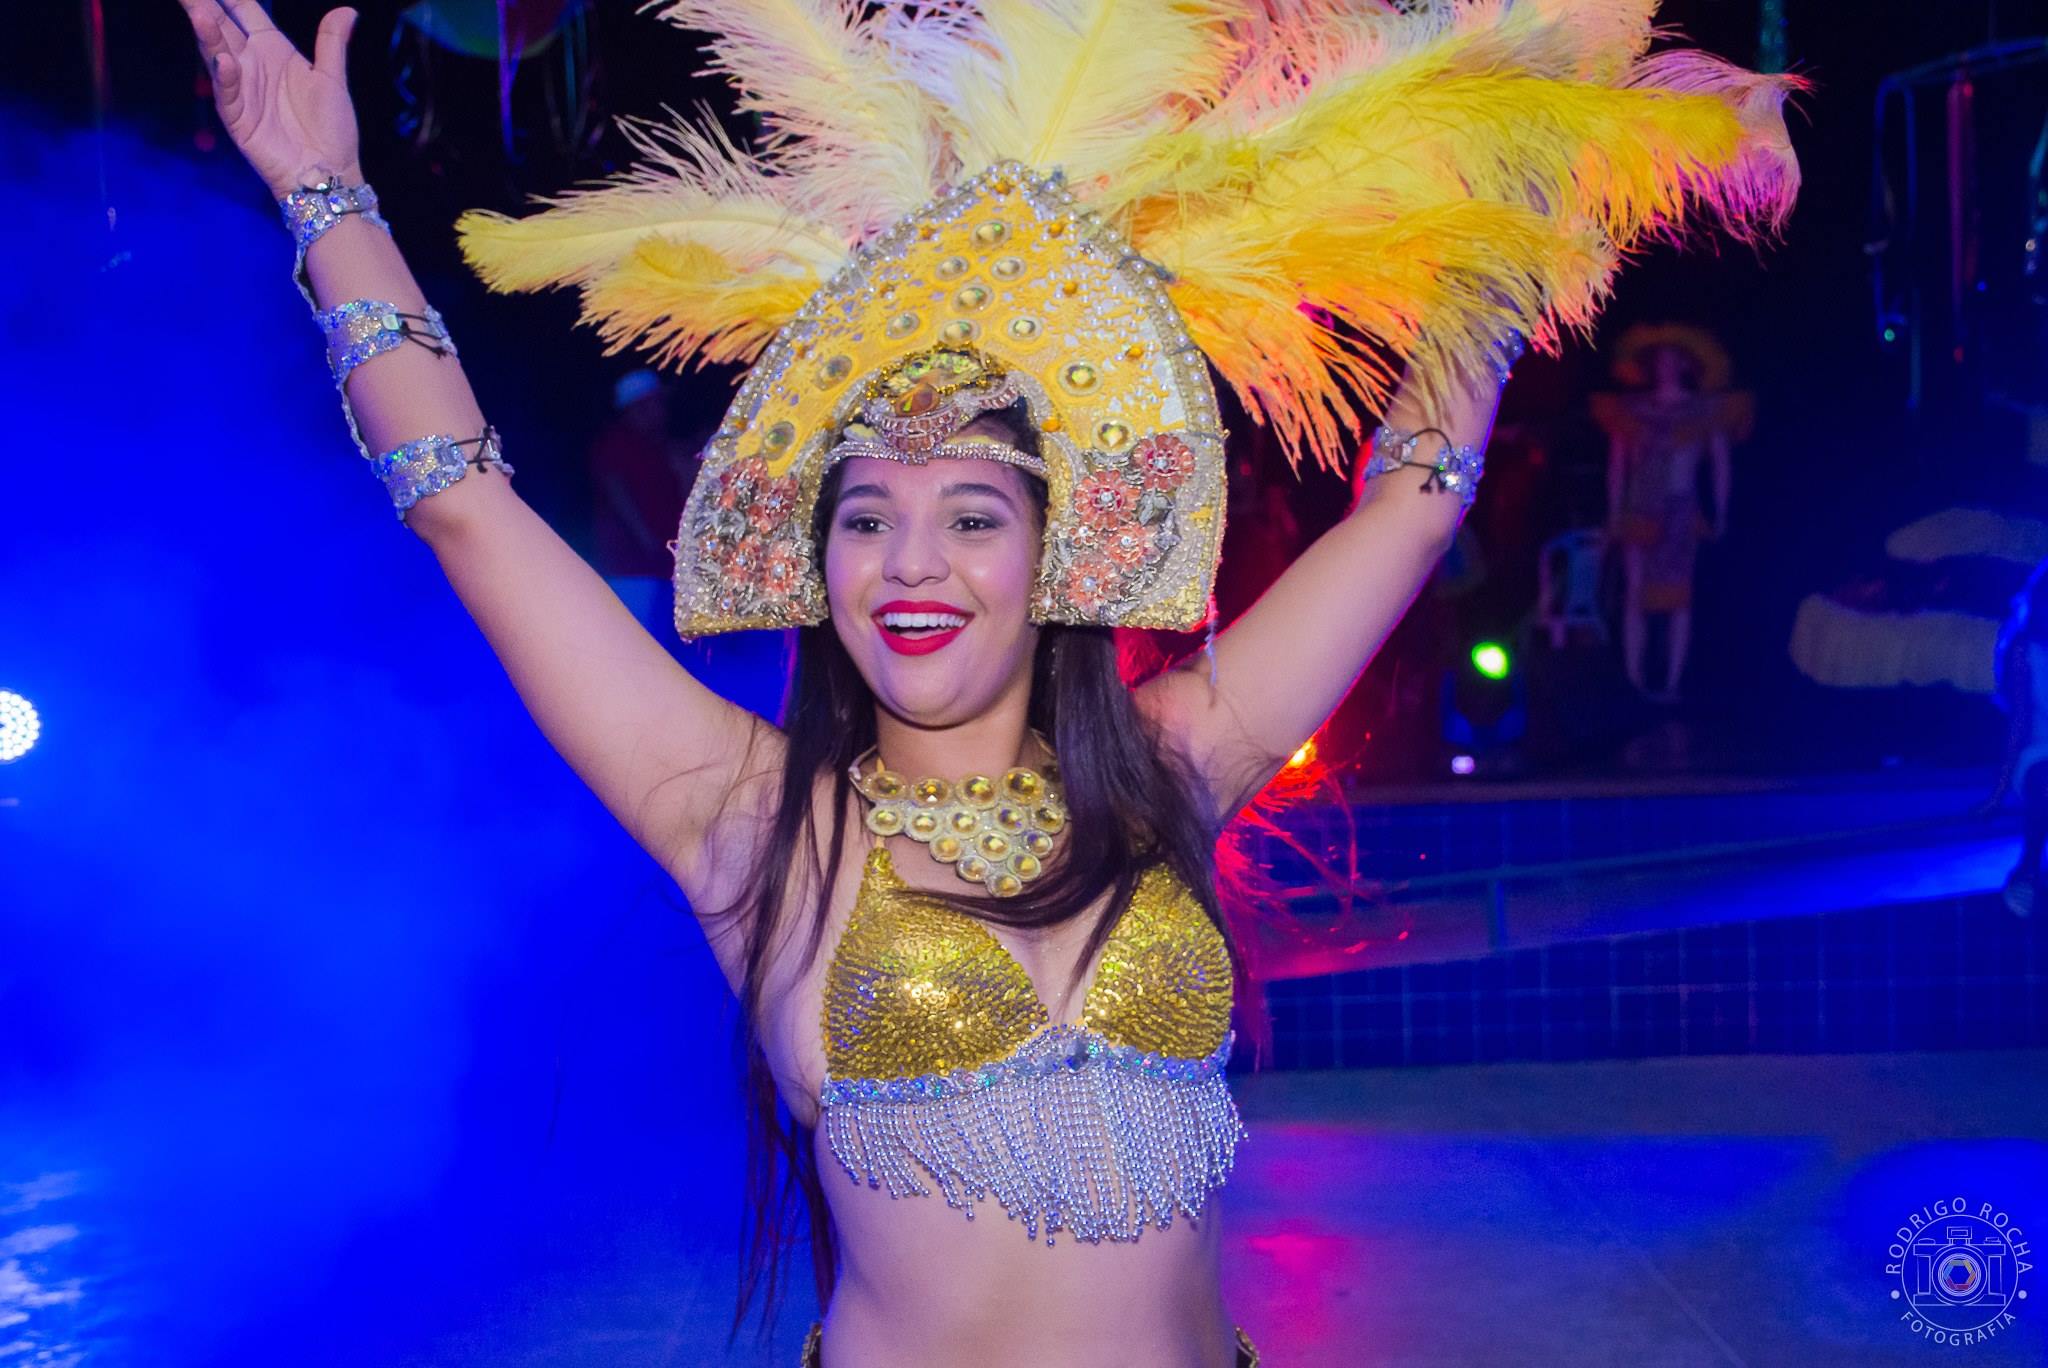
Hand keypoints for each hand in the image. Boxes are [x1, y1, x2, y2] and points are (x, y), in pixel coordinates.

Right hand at [176, 0, 362, 198]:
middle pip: (222, 26)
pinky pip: (229, 94)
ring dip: (208, 34)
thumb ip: (332, 43)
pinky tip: (225, 61)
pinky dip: (225, 77)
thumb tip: (347, 11)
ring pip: (218, 54)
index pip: (244, 11)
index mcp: (273, 50)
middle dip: (203, 4)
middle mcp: (251, 64)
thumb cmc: (331, 128)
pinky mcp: (238, 118)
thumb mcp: (333, 80)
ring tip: (199, 11)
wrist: (329, 172)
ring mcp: (241, 89)